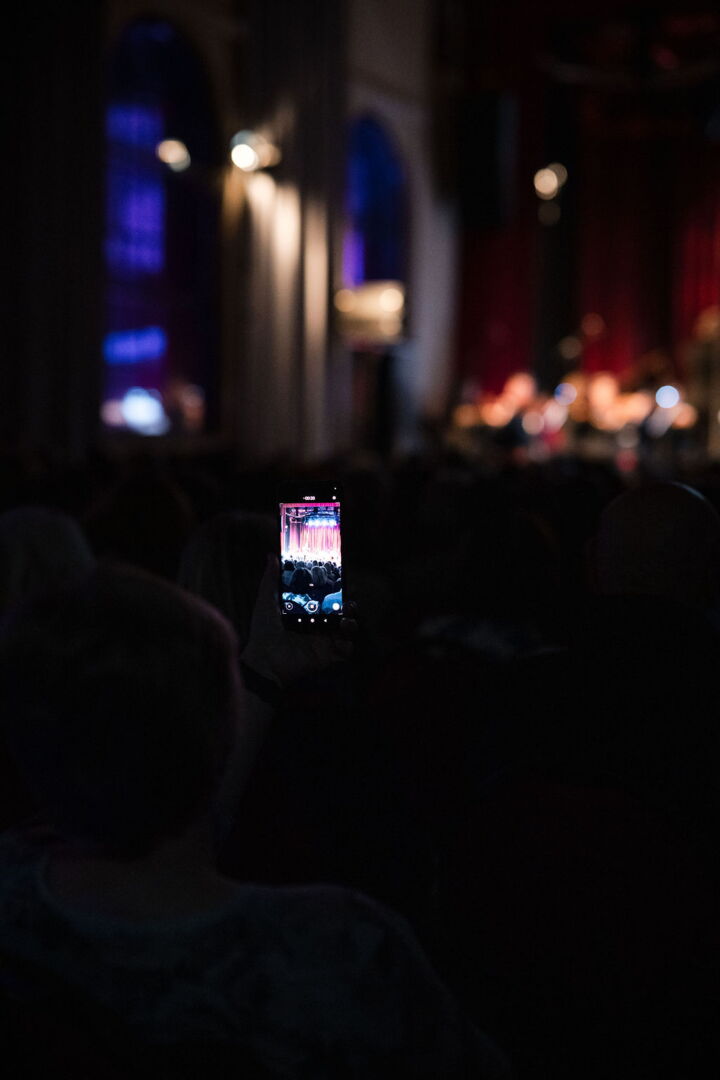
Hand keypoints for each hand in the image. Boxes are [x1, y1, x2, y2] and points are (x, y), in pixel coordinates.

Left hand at [241, 555, 355, 686]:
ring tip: (346, 617)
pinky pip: (346, 650)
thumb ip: (270, 579)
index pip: (326, 598)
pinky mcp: (328, 656)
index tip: (342, 580)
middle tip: (348, 600)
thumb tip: (271, 555)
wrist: (265, 660)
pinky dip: (349, 644)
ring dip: (352, 622)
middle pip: (342, 612)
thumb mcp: (266, 600)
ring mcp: (324, 641)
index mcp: (306, 611)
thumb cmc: (263, 631)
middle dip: (350, 605)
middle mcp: (317, 625)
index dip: (336, 590)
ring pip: (348, 629)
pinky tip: (342, 636)